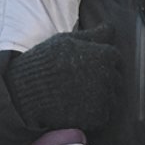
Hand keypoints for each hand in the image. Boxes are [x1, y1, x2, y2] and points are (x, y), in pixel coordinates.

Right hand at [5, 24, 122, 131]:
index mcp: (105, 54)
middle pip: (116, 79)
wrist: (28, 91)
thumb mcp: (68, 40)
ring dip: (102, 98)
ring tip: (80, 95)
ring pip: (112, 98)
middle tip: (82, 82)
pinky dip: (95, 114)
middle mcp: (109, 75)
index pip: (115, 58)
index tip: (90, 65)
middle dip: (104, 80)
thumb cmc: (46, 62)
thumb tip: (111, 28)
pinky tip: (79, 108)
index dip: (103, 61)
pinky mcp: (97, 116)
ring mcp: (104, 97)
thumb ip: (94, 35)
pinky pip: (104, 115)